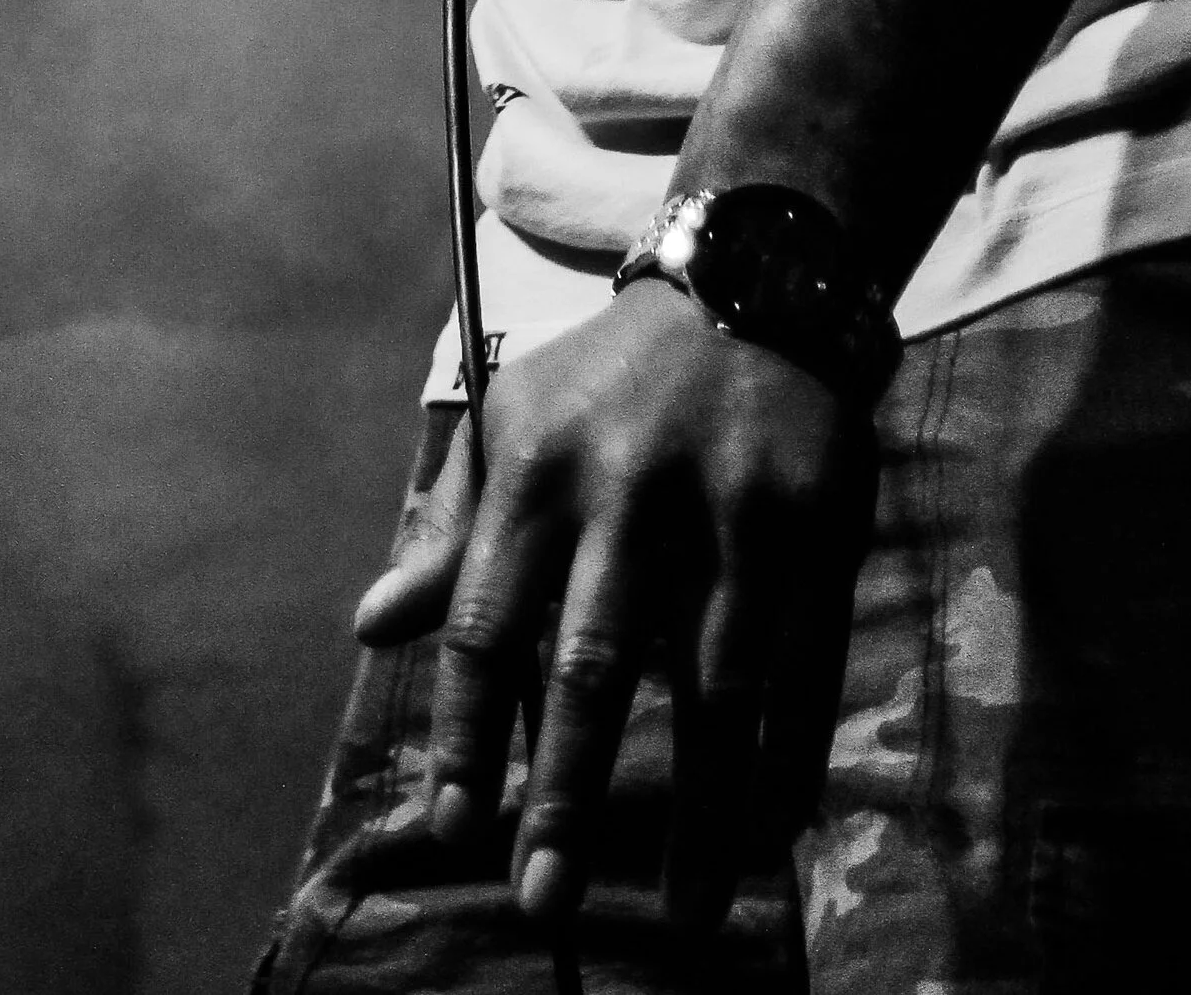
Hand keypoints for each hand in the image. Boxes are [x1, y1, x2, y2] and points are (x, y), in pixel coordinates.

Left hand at [352, 287, 873, 935]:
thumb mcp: (513, 425)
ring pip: (713, 687)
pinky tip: (765, 829)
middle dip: (562, 791)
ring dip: (696, 810)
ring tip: (678, 909)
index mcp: (539, 468)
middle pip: (591, 664)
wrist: (749, 281)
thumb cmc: (609, 382)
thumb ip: (448, 531)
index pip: (486, 620)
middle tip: (540, 902)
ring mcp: (733, 509)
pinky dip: (786, 755)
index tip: (449, 828)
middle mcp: (630, 490)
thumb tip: (370, 628)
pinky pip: (804, 666)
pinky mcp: (820, 523)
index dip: (463, 731)